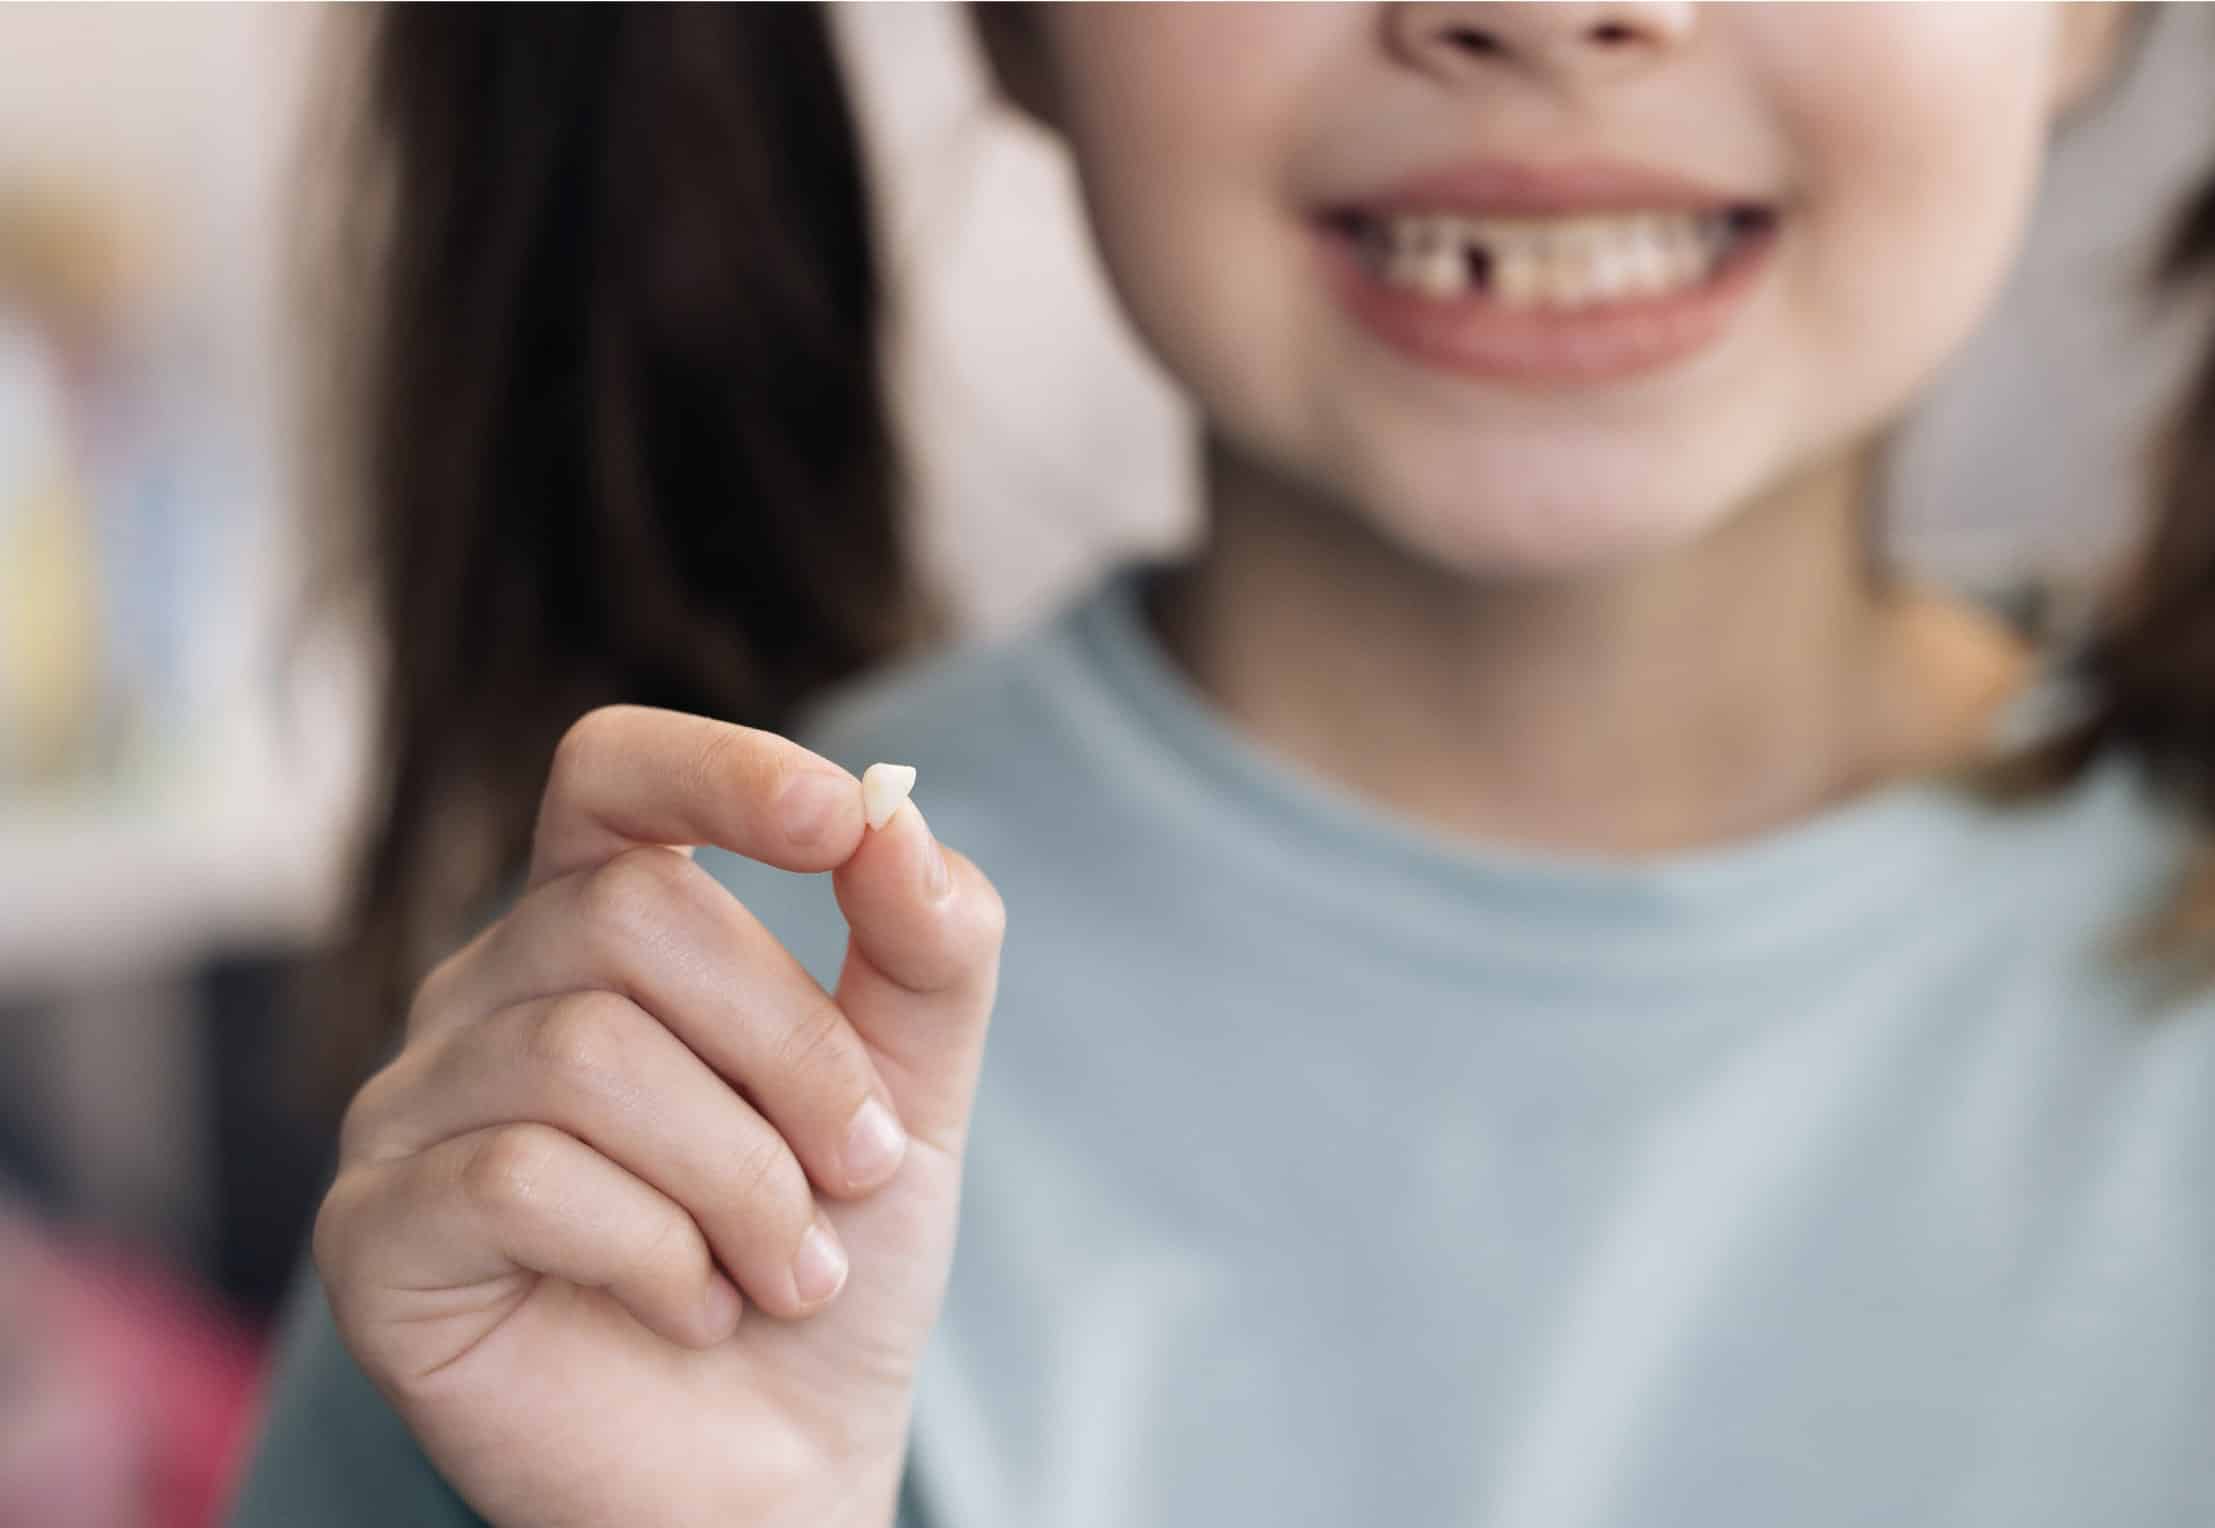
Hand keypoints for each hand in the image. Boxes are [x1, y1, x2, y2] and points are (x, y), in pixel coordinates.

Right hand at [314, 705, 1005, 1527]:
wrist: (773, 1465)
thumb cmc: (825, 1261)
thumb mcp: (914, 1095)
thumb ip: (925, 950)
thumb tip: (897, 820)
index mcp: (602, 929)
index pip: (612, 773)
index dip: (722, 768)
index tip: (845, 819)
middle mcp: (489, 994)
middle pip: (634, 917)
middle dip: (794, 1055)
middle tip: (862, 1176)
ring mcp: (412, 1109)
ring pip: (584, 1054)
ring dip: (741, 1180)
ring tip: (785, 1271)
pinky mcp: (375, 1233)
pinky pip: (516, 1177)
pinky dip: (655, 1253)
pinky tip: (692, 1310)